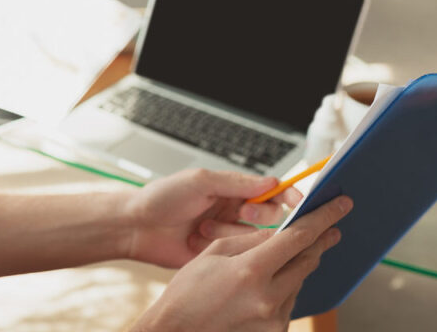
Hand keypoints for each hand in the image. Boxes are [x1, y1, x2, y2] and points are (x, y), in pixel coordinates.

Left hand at [123, 168, 301, 267]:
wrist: (136, 227)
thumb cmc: (162, 198)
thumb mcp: (199, 181)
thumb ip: (236, 182)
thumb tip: (271, 182)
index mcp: (232, 188)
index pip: (272, 190)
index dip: (289, 195)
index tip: (299, 202)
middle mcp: (234, 210)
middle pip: (271, 216)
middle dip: (261, 214)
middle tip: (243, 212)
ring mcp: (228, 233)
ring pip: (254, 237)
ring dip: (231, 232)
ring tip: (202, 228)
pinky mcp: (220, 255)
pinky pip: (238, 255)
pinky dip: (222, 248)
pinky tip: (198, 241)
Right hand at [132, 195, 352, 331]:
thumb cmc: (187, 293)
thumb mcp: (214, 253)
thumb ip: (252, 241)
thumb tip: (280, 233)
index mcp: (251, 271)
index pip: (299, 236)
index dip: (323, 217)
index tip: (341, 206)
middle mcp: (268, 297)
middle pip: (308, 260)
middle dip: (319, 240)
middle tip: (329, 228)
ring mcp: (274, 319)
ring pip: (300, 281)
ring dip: (297, 265)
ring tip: (282, 258)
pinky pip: (290, 301)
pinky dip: (285, 286)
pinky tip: (268, 283)